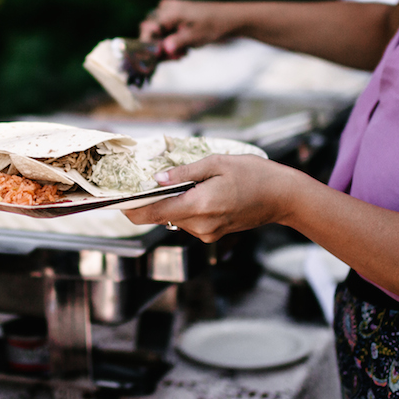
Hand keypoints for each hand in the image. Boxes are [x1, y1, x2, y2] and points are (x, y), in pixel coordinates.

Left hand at [123, 154, 295, 242]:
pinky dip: (185, 207)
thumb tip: (157, 179)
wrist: (282, 197)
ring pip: (174, 219)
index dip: (130, 208)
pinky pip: (188, 221)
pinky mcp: (213, 235)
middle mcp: (200, 226)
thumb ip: (185, 172)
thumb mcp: (218, 163)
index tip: (115, 199)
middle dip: (151, 200)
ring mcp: (207, 233)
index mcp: (199, 206)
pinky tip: (197, 192)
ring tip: (179, 181)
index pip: (152, 213)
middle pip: (161, 216)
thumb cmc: (254, 175)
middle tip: (144, 179)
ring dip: (170, 202)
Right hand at [138, 0, 230, 59]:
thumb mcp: (195, 36)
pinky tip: (183, 50)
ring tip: (183, 54)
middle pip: (150, 33)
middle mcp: (165, 9)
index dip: (148, 45)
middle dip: (159, 49)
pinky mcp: (172, 18)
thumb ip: (177, 42)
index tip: (156, 58)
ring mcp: (168, 13)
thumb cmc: (213, 25)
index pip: (147, 29)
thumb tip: (163, 50)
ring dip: (166, 48)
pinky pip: (164, 33)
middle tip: (175, 58)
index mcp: (169, 11)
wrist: (228, 19)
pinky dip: (171, 44)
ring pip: (157, 35)